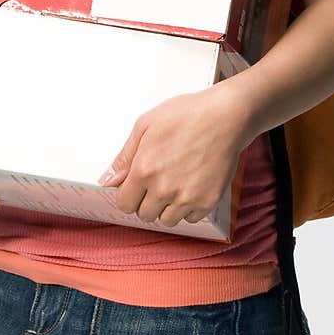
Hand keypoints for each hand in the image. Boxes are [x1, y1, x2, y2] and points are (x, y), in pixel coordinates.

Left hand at [96, 86, 247, 227]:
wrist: (226, 116)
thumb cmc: (187, 114)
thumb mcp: (146, 125)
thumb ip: (124, 156)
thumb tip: (107, 180)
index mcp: (144, 170)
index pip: (124, 204)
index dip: (128, 194)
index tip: (137, 186)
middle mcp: (164, 188)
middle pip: (144, 214)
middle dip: (147, 200)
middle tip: (158, 180)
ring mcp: (187, 197)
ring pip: (167, 220)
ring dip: (167, 207)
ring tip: (175, 183)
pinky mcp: (208, 201)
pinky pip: (191, 218)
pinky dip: (189, 207)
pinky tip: (192, 185)